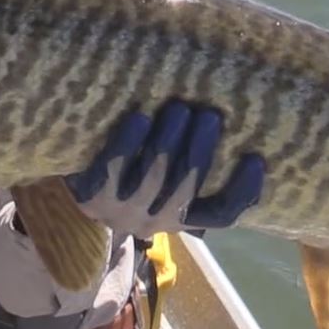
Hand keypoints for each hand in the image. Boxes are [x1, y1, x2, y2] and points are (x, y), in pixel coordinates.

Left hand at [66, 99, 265, 237]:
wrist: (72, 194)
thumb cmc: (131, 177)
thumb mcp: (164, 181)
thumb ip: (192, 164)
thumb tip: (238, 122)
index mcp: (179, 218)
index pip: (221, 215)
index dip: (243, 192)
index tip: (257, 159)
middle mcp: (153, 220)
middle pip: (185, 188)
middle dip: (200, 149)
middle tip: (210, 116)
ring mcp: (121, 210)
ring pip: (153, 176)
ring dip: (169, 140)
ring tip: (180, 108)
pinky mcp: (92, 194)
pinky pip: (113, 167)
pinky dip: (128, 142)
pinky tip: (141, 116)